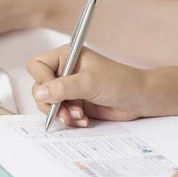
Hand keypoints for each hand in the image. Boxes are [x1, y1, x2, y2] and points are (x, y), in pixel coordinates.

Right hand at [27, 46, 148, 125]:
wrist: (139, 99)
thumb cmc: (120, 82)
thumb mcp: (90, 82)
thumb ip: (63, 87)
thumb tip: (40, 92)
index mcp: (67, 57)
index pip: (38, 66)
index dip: (42, 80)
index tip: (52, 93)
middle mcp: (65, 72)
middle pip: (40, 87)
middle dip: (51, 103)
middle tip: (65, 111)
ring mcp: (69, 89)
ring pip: (49, 104)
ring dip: (61, 113)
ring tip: (78, 116)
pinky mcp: (75, 103)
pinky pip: (61, 114)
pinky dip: (70, 119)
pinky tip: (84, 119)